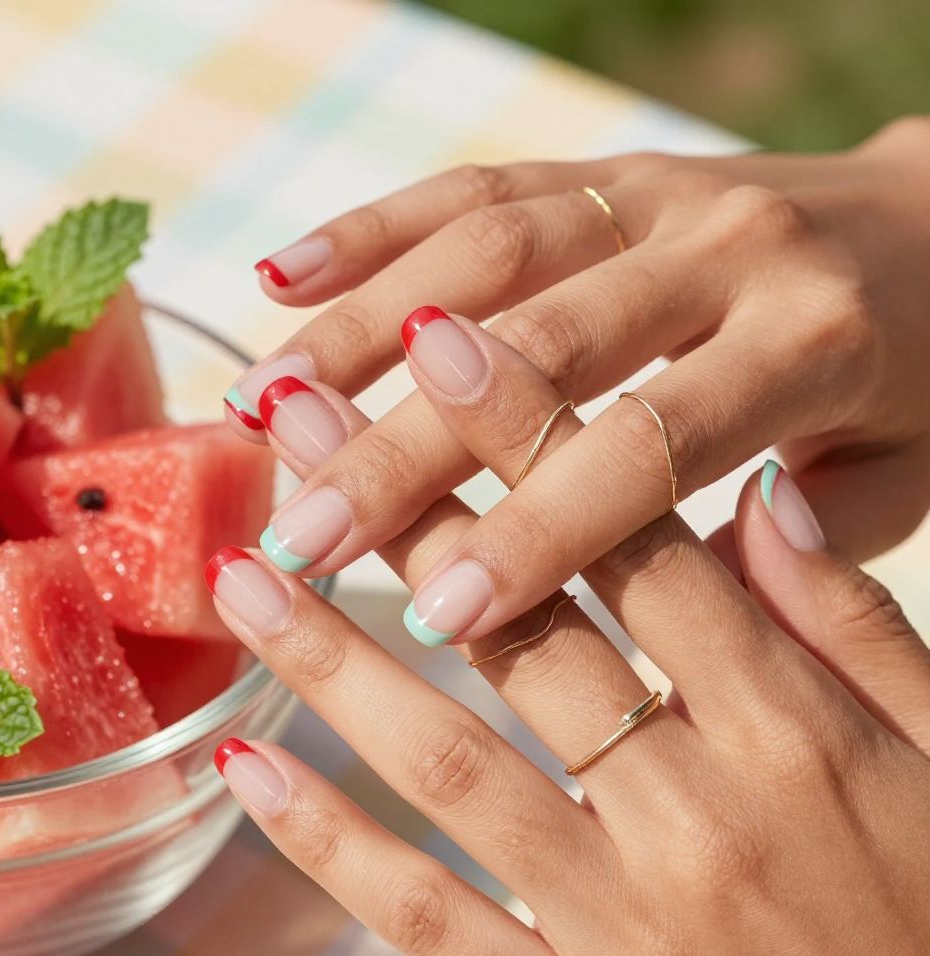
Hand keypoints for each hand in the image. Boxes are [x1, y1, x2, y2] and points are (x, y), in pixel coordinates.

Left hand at [207, 460, 929, 955]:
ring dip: (331, 655)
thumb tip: (756, 497)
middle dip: (405, 504)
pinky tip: (249, 764)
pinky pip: (427, 918)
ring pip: (449, 761)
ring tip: (244, 567)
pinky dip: (330, 840)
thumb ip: (854, 626)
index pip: (637, 544)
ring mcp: (617, 924)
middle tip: (305, 413)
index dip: (534, 434)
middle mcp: (693, 813)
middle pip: (521, 621)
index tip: (442, 341)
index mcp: (793, 734)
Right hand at [225, 116, 929, 642]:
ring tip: (260, 413)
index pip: (648, 446)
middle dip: (408, 447)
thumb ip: (795, 544)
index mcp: (809, 340)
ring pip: (482, 255)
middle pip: (535, 350)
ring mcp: (655, 191)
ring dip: (356, 334)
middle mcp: (722, 248)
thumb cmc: (920, 378)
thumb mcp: (906, 472)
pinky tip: (281, 278)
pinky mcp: (606, 169)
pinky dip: (373, 228)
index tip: (439, 618)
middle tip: (303, 532)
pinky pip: (476, 186)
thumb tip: (646, 588)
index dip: (541, 533)